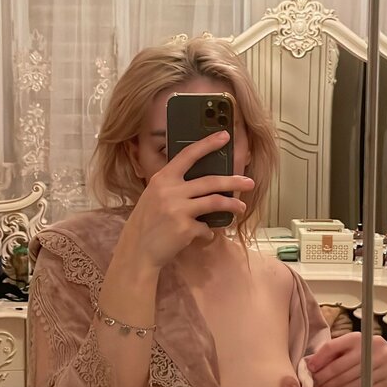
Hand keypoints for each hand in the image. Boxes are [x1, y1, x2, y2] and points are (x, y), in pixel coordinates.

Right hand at [116, 132, 254, 271]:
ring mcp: (178, 209)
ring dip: (232, 205)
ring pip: (215, 202)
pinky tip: (205, 234)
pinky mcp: (185, 228)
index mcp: (162, 179)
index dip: (208, 144)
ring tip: (241, 207)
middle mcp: (170, 191)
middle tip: (249, 182)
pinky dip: (208, 232)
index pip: (188, 155)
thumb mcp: (154, 196)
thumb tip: (204, 183)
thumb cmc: (147, 222)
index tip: (224, 136)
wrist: (137, 250)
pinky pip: (206, 228)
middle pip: (210, 181)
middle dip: (234, 181)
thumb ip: (174, 186)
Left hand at [306, 333, 386, 386]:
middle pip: (339, 366)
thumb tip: (309, 362)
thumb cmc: (369, 355)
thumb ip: (334, 353)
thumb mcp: (353, 348)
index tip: (310, 369)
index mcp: (358, 337)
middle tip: (314, 385)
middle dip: (323, 378)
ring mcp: (382, 364)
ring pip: (348, 380)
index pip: (333, 346)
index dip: (319, 359)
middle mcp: (371, 348)